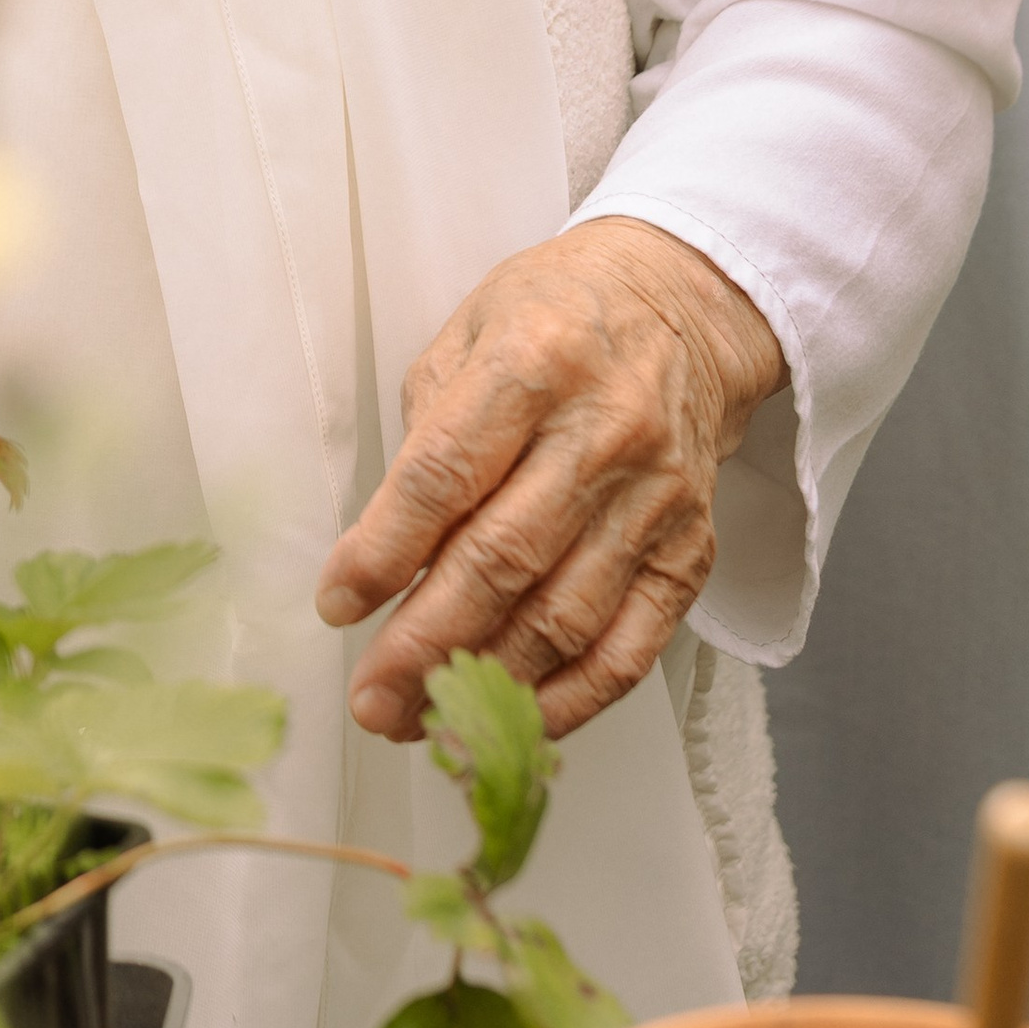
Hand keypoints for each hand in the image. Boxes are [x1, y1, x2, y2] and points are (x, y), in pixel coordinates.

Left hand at [317, 218, 785, 742]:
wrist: (683, 306)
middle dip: (424, 643)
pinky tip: (516, 719)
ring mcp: (654, 498)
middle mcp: (602, 432)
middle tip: (370, 698)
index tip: (337, 603)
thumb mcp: (470, 333)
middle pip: (501, 561)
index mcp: (533, 362)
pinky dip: (571, 699)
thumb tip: (385, 555)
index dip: (382, 551)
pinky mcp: (691, 549)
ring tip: (424, 721)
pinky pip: (631, 648)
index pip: (445, 476)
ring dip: (486, 684)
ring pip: (563, 618)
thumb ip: (427, 436)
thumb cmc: (557, 316)